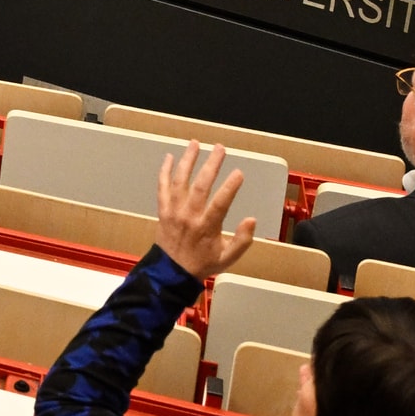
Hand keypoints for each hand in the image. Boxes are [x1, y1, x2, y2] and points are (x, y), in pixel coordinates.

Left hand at [152, 142, 255, 281]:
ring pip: (180, 181)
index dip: (230, 187)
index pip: (220, 203)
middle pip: (200, 186)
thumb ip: (243, 240)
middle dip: (211, 165)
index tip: (239, 172)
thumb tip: (252, 220)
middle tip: (220, 148)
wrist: (172, 271)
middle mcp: (189, 216)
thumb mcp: (228, 258)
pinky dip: (164, 171)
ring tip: (195, 144)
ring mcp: (174, 211)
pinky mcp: (163, 210)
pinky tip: (169, 157)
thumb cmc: (202, 262)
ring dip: (187, 160)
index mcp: (207, 227)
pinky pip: (162, 187)